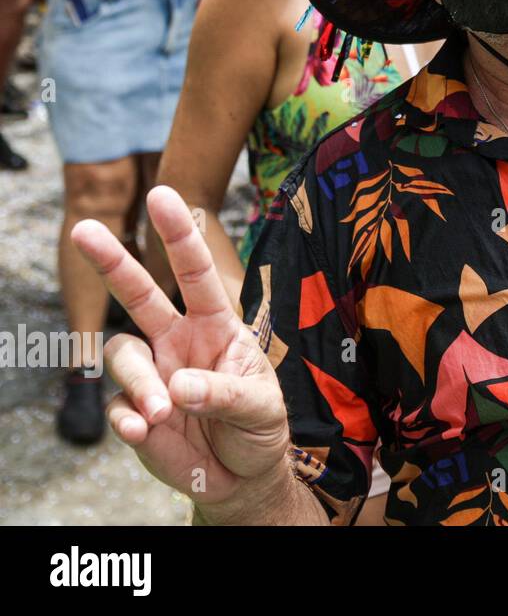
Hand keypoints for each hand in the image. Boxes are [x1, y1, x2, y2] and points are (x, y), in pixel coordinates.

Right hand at [71, 186, 291, 512]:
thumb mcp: (260, 407)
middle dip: (113, 261)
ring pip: (122, 355)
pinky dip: (127, 418)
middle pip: (139, 295)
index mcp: (216, 326)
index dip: (179, 236)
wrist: (243, 474)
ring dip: (138, 382)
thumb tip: (177, 385)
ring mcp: (153, 374)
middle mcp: (178, 341)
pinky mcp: (135, 411)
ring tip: (162, 413)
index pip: (196, 275)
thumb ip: (224, 393)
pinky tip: (145, 431)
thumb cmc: (258, 425)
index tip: (163, 196)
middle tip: (84, 229)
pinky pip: (117, 407)